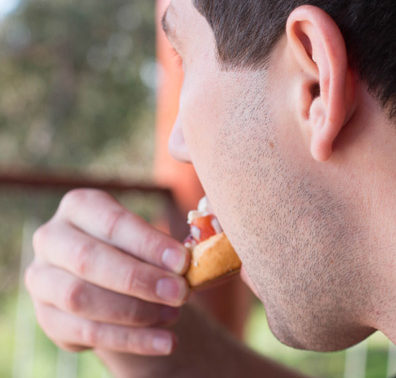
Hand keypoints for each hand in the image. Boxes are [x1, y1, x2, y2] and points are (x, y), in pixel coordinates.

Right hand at [25, 189, 190, 355]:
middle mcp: (52, 237)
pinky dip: (131, 340)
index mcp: (80, 206)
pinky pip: (86, 332)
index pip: (112, 222)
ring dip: (134, 311)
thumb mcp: (149, 239)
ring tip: (174, 315)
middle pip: (89, 260)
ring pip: (80, 298)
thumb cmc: (137, 250)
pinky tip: (165, 342)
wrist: (114, 281)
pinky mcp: (48, 317)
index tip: (182, 261)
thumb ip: (168, 246)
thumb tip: (200, 255)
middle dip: (139, 279)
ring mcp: (42, 279)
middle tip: (180, 293)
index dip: (148, 243)